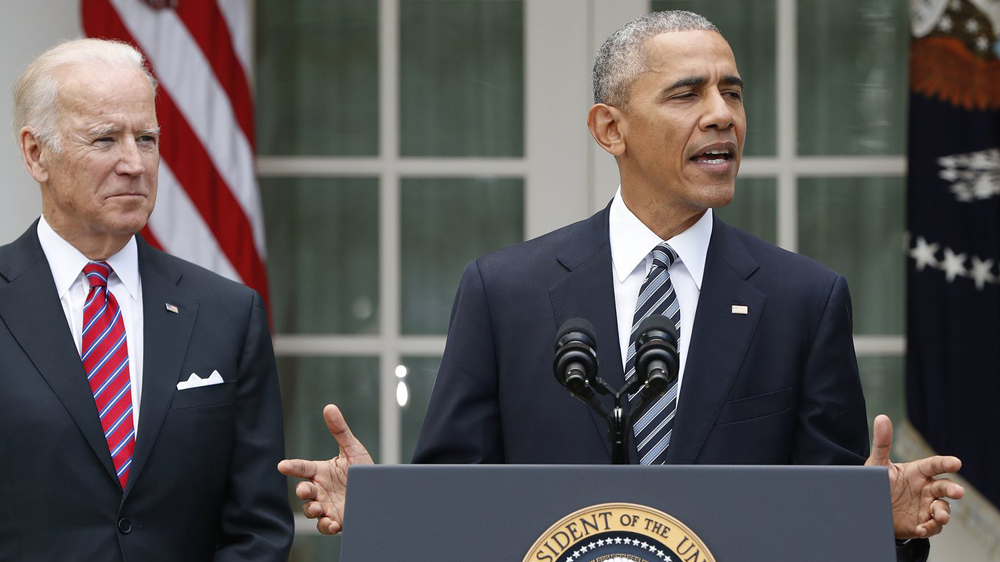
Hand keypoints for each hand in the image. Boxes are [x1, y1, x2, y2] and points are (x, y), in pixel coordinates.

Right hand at [277, 404, 373, 534]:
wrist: (379, 491)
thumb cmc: (363, 469)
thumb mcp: (353, 449)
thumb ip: (340, 430)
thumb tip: (329, 407)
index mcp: (321, 472)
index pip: (302, 468)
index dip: (292, 466)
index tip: (282, 465)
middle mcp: (320, 489)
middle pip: (303, 491)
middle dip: (302, 491)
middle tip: (305, 490)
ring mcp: (327, 506)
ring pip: (310, 510)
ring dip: (312, 509)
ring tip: (319, 508)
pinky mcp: (336, 520)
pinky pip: (325, 526)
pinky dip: (325, 526)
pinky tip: (331, 523)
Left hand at [865, 414, 963, 538]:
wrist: (869, 508)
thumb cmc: (877, 482)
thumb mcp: (877, 464)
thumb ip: (881, 443)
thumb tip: (882, 417)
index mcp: (918, 472)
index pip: (935, 465)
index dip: (946, 463)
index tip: (956, 463)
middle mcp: (926, 488)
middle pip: (944, 487)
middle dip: (953, 490)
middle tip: (957, 492)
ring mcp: (926, 506)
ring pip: (943, 508)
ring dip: (944, 513)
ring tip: (941, 516)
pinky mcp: (922, 522)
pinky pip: (932, 526)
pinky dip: (930, 528)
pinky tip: (922, 528)